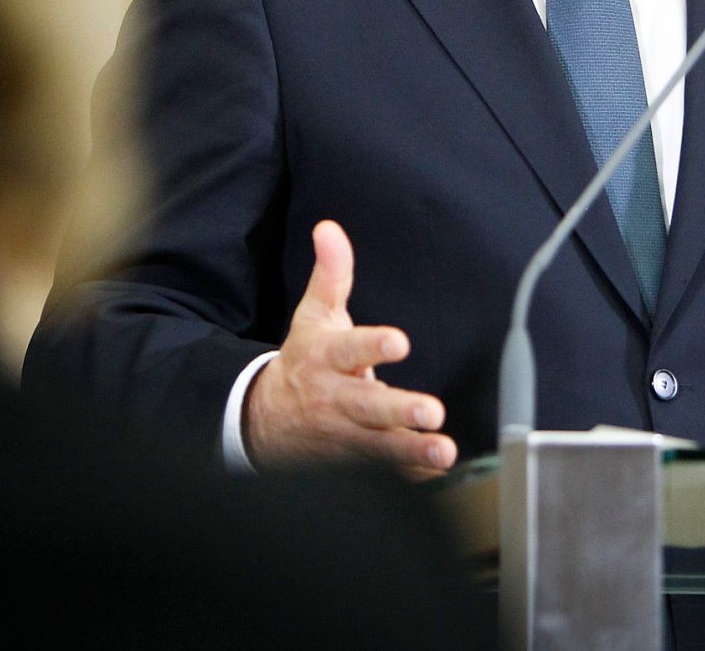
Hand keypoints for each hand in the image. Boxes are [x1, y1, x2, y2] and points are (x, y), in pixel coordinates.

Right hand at [244, 220, 455, 477]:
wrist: (262, 421)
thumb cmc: (303, 361)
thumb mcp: (312, 316)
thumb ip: (331, 273)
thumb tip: (329, 228)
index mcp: (327, 358)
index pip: (350, 349)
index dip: (373, 346)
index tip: (399, 342)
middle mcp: (336, 399)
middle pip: (367, 405)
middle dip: (398, 409)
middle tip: (431, 411)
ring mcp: (344, 435)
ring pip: (379, 446)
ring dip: (411, 450)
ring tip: (442, 451)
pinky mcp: (353, 462)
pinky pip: (384, 472)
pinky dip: (409, 476)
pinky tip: (436, 475)